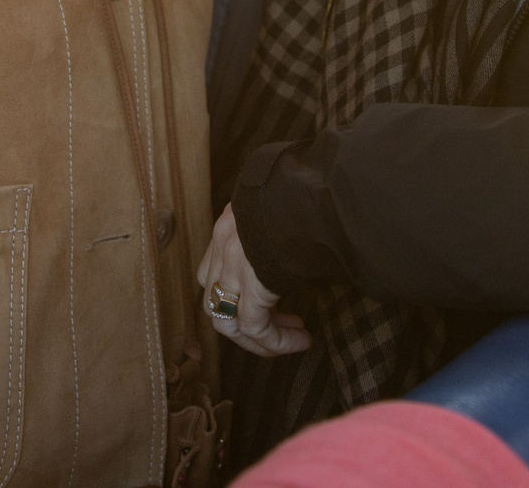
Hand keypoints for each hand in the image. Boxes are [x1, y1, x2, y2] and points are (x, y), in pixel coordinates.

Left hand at [195, 205, 309, 357]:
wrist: (314, 187)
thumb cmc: (311, 193)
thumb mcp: (285, 208)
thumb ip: (279, 230)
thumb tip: (301, 247)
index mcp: (230, 225)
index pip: (214, 272)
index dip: (235, 296)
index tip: (269, 304)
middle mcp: (223, 245)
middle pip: (214, 300)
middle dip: (244, 323)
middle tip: (282, 326)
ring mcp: (233, 265)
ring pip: (227, 321)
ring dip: (258, 339)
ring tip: (293, 339)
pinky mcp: (252, 284)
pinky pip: (255, 326)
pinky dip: (275, 341)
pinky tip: (301, 340)